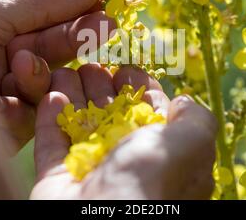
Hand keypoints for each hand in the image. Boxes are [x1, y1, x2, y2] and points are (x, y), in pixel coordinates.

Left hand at [0, 0, 114, 152]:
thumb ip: (39, 2)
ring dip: (44, 67)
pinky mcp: (18, 125)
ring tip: (22, 62)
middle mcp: (8, 60)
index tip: (101, 0)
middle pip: (54, 47)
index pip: (45, 17)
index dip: (73, 9)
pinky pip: (39, 109)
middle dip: (78, 35)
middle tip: (107, 24)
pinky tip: (10, 89)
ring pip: (52, 78)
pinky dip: (27, 97)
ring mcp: (14, 93)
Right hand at [31, 65, 216, 199]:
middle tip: (89, 65)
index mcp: (161, 154)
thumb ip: (195, 120)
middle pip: (111, 114)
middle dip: (101, 86)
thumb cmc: (152, 180)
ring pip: (80, 124)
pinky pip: (52, 144)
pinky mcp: (58, 178)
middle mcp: (127, 162)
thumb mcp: (191, 144)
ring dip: (72, 95)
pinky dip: (50, 119)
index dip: (138, 87)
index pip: (149, 113)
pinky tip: (51, 95)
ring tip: (65, 72)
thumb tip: (183, 102)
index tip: (125, 68)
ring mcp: (91, 171)